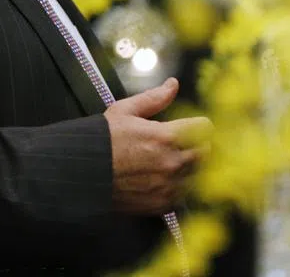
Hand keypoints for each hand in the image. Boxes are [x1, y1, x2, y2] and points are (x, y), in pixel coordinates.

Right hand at [104, 77, 212, 215]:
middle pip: (207, 152)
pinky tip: (164, 178)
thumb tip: (172, 84)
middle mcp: (171, 162)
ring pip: (199, 174)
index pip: (205, 128)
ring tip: (172, 160)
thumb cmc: (101, 141)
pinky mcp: (162, 204)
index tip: (192, 126)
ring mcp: (168, 186)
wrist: (83, 174)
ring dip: (191, 167)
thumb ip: (154, 98)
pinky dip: (179, 187)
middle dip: (199, 144)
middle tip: (184, 142)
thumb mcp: (125, 111)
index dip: (198, 124)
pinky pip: (184, 194)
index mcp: (166, 136)